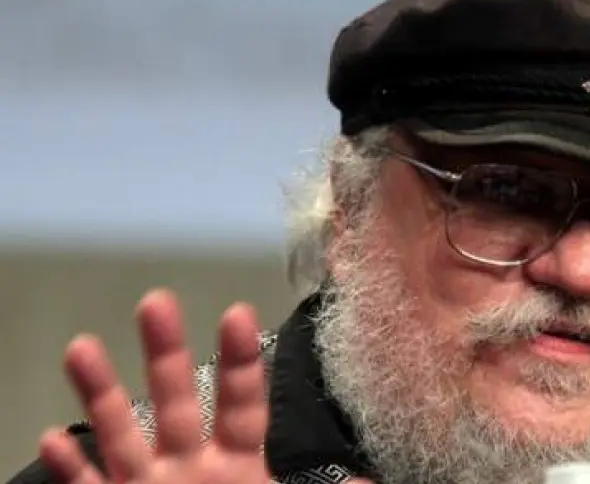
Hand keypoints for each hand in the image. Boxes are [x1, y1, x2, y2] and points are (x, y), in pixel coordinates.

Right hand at [38, 289, 270, 483]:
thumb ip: (283, 479)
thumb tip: (361, 476)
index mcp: (238, 466)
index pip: (242, 406)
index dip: (241, 362)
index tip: (238, 312)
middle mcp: (189, 467)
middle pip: (177, 401)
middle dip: (166, 352)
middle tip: (157, 300)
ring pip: (121, 435)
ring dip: (101, 392)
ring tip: (82, 345)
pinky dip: (70, 467)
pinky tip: (52, 437)